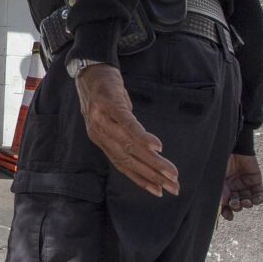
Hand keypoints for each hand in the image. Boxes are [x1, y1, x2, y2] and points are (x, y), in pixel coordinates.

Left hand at [75, 64, 179, 197]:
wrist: (89, 68)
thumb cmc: (105, 96)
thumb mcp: (112, 118)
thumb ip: (124, 136)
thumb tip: (146, 152)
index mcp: (100, 139)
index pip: (121, 164)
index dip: (140, 180)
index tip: (158, 192)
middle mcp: (99, 133)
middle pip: (128, 159)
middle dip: (152, 176)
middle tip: (173, 187)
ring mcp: (103, 118)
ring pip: (130, 145)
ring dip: (152, 161)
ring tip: (170, 171)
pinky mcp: (110, 103)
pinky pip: (127, 123)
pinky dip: (142, 137)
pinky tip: (156, 147)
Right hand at [219, 154, 262, 220]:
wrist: (234, 148)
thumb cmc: (222, 161)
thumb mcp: (217, 177)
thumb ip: (220, 191)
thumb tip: (222, 205)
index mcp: (223, 187)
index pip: (224, 203)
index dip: (226, 211)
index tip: (228, 217)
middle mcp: (234, 188)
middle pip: (236, 203)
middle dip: (236, 206)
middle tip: (235, 203)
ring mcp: (245, 185)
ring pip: (248, 200)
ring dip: (247, 204)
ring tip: (246, 202)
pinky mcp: (255, 181)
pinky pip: (258, 194)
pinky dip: (258, 199)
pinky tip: (255, 200)